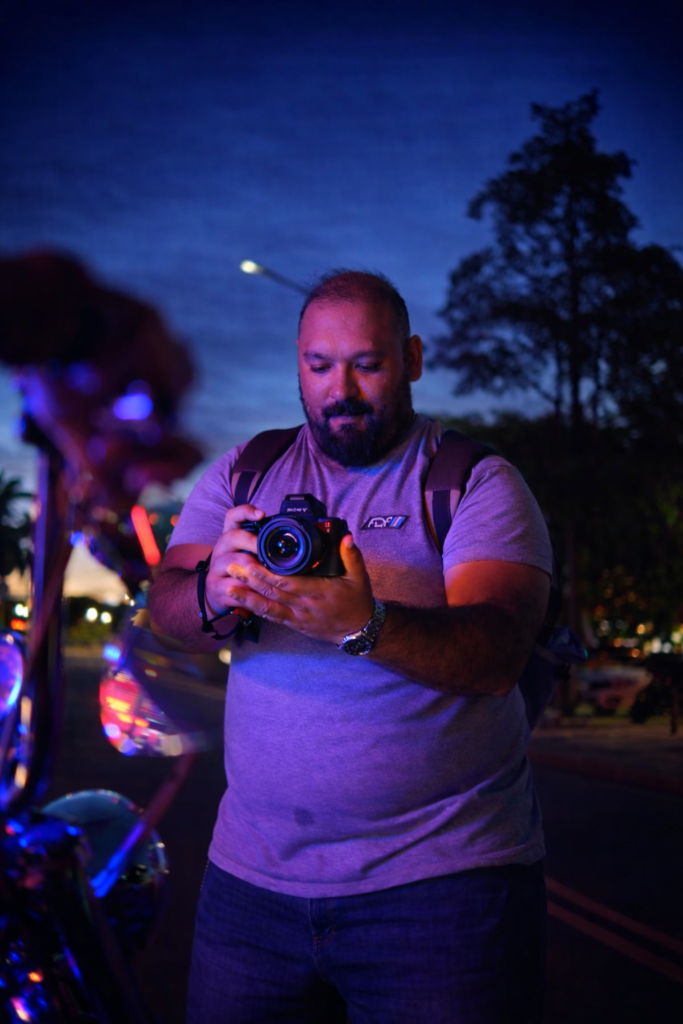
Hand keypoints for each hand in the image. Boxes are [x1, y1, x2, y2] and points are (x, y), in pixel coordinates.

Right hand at [204, 504, 264, 617]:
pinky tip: (260, 593)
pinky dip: (248, 590)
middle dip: (253, 542)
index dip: (245, 512)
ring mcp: (216, 567)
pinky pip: (233, 586)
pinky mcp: (215, 586)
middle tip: (268, 551)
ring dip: (253, 569)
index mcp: (230, 536)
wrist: (218, 593)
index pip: (233, 516)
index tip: (261, 514)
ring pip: (233, 563)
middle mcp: (221, 548)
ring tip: (269, 575)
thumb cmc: (240, 569)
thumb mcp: (248, 553)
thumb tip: (291, 541)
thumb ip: (262, 545)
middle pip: (233, 537)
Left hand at [221, 533, 374, 644]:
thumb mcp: (360, 577)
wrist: (358, 631)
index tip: (253, 561)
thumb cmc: (357, 601)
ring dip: (246, 597)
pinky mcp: (294, 624)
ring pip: (268, 607)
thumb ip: (351, 556)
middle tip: (232, 566)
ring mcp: (297, 617)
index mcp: (318, 592)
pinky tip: (241, 601)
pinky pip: (272, 617)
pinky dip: (256, 609)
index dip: (268, 574)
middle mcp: (304, 606)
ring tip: (227, 585)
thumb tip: (346, 536)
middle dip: (250, 580)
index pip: (288, 582)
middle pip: (272, 593)